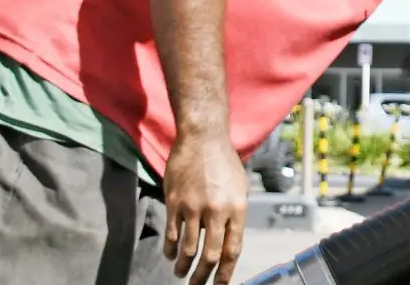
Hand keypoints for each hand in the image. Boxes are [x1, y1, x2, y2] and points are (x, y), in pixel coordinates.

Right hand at [163, 134, 249, 284]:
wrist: (203, 138)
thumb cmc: (224, 163)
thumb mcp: (240, 189)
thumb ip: (234, 216)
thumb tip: (229, 244)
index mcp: (238, 208)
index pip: (233, 250)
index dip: (226, 273)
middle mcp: (217, 210)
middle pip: (210, 255)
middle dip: (202, 277)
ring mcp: (194, 206)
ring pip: (187, 249)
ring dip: (183, 266)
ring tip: (181, 273)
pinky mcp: (174, 202)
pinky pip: (171, 234)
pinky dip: (170, 250)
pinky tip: (170, 255)